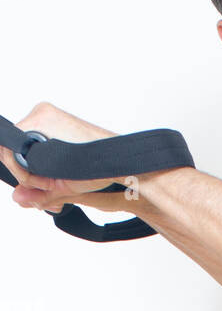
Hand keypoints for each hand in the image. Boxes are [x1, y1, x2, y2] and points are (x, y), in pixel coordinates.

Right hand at [0, 101, 121, 212]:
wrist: (121, 160)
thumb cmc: (99, 167)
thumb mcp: (63, 186)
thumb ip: (36, 192)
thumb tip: (17, 196)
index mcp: (41, 122)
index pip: (8, 149)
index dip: (21, 174)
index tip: (39, 186)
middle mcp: (43, 114)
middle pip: (17, 150)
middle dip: (30, 175)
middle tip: (48, 189)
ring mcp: (49, 115)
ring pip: (27, 150)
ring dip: (37, 172)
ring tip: (55, 185)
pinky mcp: (56, 122)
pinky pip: (38, 144)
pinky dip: (44, 163)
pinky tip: (56, 177)